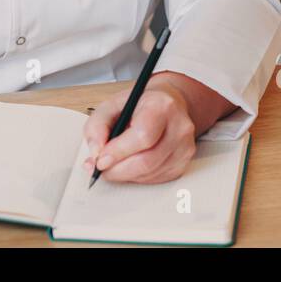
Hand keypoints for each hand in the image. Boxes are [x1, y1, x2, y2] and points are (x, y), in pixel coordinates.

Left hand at [81, 72, 236, 183]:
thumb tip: (96, 152)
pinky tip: (130, 165)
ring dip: (126, 175)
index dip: (119, 151)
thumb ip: (97, 125)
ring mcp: (185, 147)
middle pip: (147, 160)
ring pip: (151, 173)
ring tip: (113, 165)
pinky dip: (138, 177)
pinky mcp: (183, 163)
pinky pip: (157, 179)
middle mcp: (179, 126)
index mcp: (162, 106)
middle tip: (101, 168)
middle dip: (118, 169)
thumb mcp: (112, 105)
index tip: (100, 159)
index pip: (143, 135)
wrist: (166, 103)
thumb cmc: (139, 104)